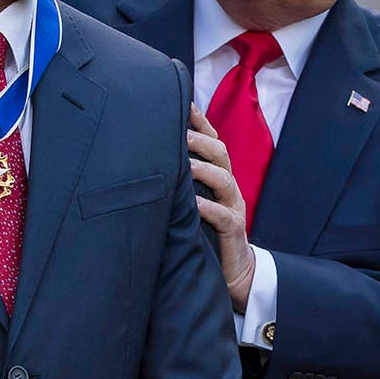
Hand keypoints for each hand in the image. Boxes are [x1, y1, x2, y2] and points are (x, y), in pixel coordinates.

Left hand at [188, 103, 255, 312]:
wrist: (233, 274)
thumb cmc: (204, 233)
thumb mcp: (190, 203)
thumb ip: (178, 182)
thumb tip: (145, 160)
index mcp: (217, 178)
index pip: (212, 143)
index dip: (200, 123)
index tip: (183, 104)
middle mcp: (228, 188)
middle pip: (221, 154)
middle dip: (200, 141)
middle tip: (179, 131)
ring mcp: (233, 208)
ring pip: (225, 180)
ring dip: (204, 170)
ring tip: (185, 164)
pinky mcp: (234, 231)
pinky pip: (224, 216)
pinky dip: (209, 209)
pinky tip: (194, 205)